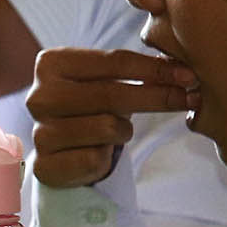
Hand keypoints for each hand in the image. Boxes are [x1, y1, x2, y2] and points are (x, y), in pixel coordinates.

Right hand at [26, 47, 196, 187]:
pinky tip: (98, 151)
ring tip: (114, 130)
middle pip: (113, 94)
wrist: (61, 149)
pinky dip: (106, 157)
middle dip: (156, 97)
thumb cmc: (91, 106)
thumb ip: (136, 71)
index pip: (115, 61)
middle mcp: (39, 96)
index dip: (156, 69)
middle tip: (187, 98)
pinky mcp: (45, 165)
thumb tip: (181, 71)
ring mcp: (39, 132)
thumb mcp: (108, 80)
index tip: (188, 76)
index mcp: (50, 63)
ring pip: (108, 128)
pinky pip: (96, 159)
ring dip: (122, 131)